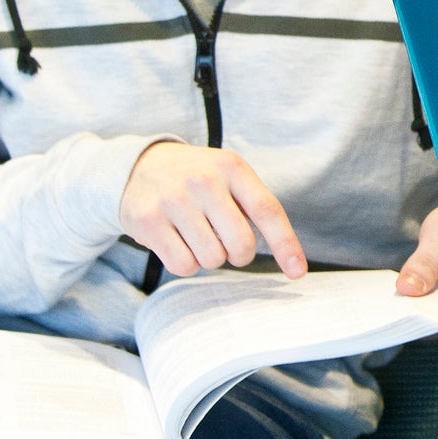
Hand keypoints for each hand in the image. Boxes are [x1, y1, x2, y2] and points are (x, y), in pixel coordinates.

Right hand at [119, 142, 305, 277]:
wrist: (138, 166)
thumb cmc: (196, 180)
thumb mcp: (227, 176)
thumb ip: (251, 206)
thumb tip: (287, 256)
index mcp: (232, 167)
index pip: (267, 210)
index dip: (286, 244)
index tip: (299, 273)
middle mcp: (204, 180)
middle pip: (241, 244)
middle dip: (238, 255)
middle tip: (225, 243)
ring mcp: (174, 199)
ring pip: (212, 259)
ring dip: (209, 257)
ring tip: (195, 235)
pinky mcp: (149, 220)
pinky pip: (183, 265)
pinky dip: (186, 264)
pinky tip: (177, 242)